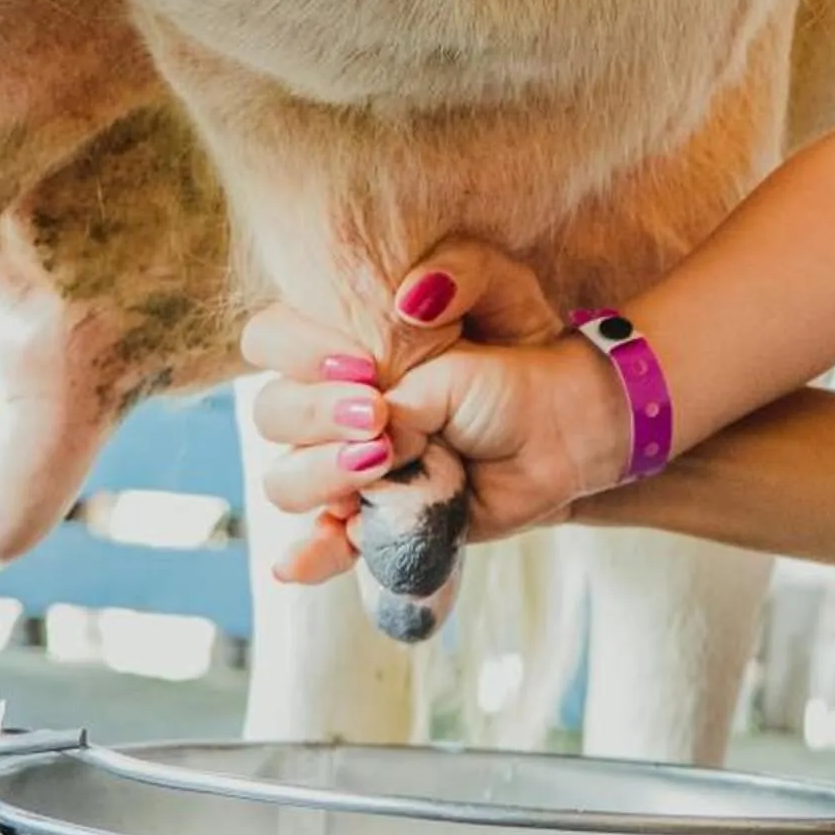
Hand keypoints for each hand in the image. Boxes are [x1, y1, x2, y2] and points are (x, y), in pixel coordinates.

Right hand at [240, 236, 578, 585]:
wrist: (563, 422)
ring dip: (319, 475)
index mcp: (343, 344)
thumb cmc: (519, 347)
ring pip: (285, 480)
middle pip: (272, 413)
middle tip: (378, 414)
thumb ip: (461, 272)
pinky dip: (309, 556)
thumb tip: (412, 297)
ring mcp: (348, 466)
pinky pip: (324, 546)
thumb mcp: (503, 291)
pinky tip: (300, 563)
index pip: (271, 339)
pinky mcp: (376, 517)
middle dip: (315, 414)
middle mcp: (331, 405)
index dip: (298, 350)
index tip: (361, 363)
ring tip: (383, 462)